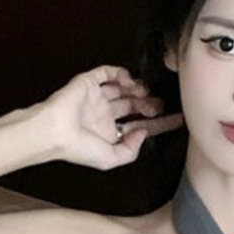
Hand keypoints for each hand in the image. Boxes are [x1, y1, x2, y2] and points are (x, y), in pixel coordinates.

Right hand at [41, 66, 182, 170]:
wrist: (55, 132)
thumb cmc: (78, 148)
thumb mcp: (111, 160)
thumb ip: (131, 150)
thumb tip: (143, 132)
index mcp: (108, 132)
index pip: (140, 125)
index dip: (160, 122)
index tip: (178, 119)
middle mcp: (104, 114)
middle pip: (134, 105)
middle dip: (150, 104)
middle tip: (159, 105)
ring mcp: (97, 97)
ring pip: (124, 88)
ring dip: (138, 89)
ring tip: (143, 94)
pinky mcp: (89, 83)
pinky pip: (108, 73)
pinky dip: (121, 74)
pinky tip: (130, 81)